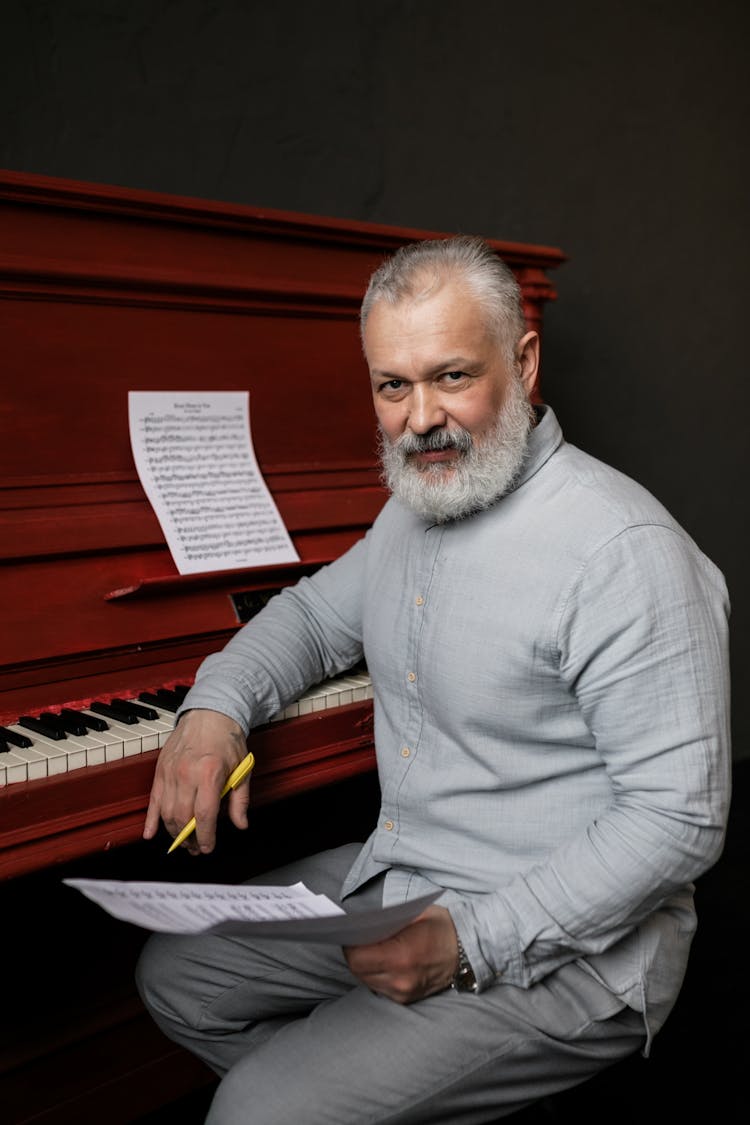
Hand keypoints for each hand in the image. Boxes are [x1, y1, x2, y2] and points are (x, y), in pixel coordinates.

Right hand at [143, 708, 247, 853]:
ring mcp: (171, 772)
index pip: (204, 815)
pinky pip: (153, 800)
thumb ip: (241, 800)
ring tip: (183, 841)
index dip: (206, 836)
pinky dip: (150, 819)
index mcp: (210, 774)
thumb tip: (240, 824)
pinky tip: (150, 833)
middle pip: (183, 817)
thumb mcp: (243, 769)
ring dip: (174, 832)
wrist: (210, 714)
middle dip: (189, 839)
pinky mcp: (160, 770)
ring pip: (166, 812)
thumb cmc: (227, 740)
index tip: (208, 847)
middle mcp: (187, 774)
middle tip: (196, 848)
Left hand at [344, 906, 458, 1003]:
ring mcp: (403, 993)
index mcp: (402, 956)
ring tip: (369, 948)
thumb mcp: (414, 915)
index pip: (357, 958)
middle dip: (354, 954)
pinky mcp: (406, 999)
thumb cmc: (441, 927)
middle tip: (357, 938)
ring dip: (363, 965)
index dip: (349, 945)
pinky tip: (381, 960)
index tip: (350, 933)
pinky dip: (375, 974)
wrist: (467, 951)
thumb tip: (359, 927)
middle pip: (358, 971)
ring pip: (366, 980)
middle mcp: (400, 980)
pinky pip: (379, 987)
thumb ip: (385, 923)